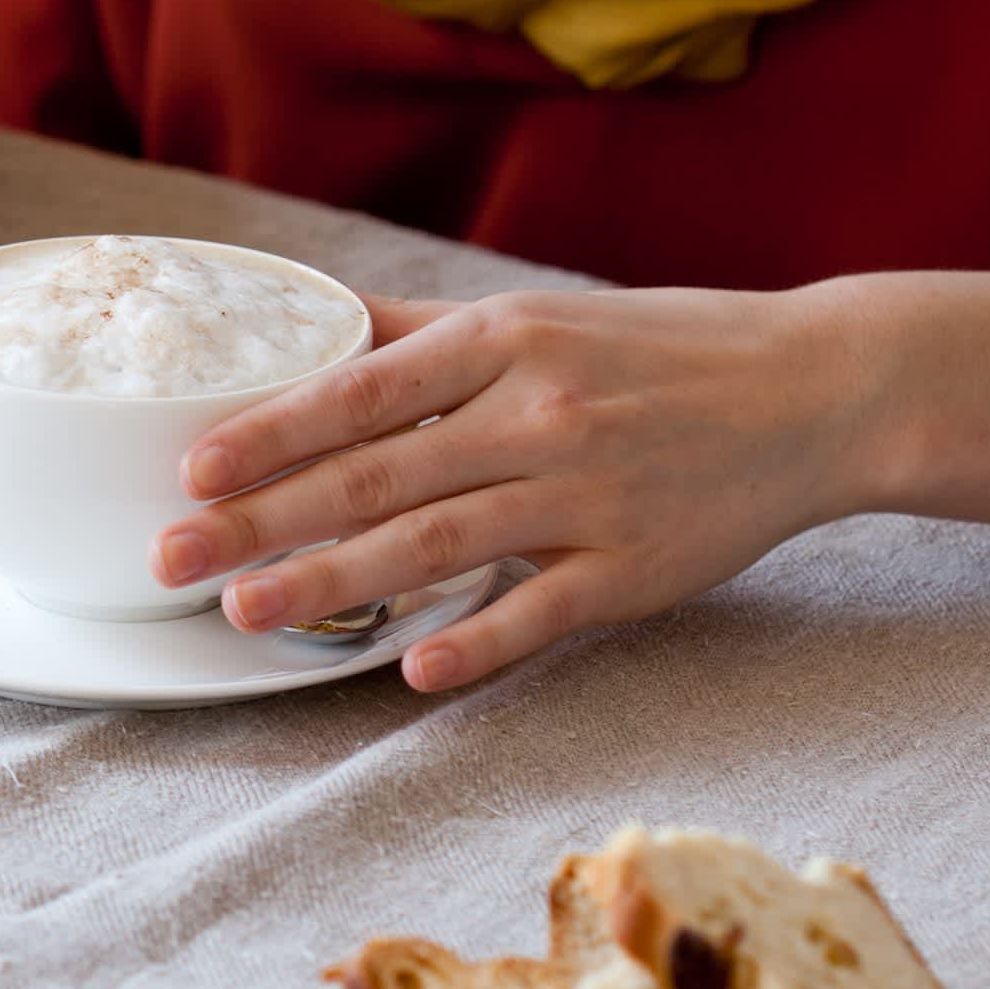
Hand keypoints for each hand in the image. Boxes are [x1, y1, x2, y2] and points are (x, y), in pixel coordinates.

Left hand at [151, 284, 867, 691]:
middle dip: (264, 519)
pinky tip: (411, 671)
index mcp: (505, 341)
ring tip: (248, 613)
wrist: (817, 389)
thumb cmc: (662, 350)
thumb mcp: (539, 316)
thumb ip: (419, 334)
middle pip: (378, 474)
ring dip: (335, 584)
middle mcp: (539, 413)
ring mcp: (589, 495)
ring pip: (439, 544)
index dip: (271, 430)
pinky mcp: (637, 570)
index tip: (190, 465)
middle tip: (172, 558)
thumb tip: (308, 319)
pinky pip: (542, 612)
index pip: (362, 390)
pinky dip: (478, 641)